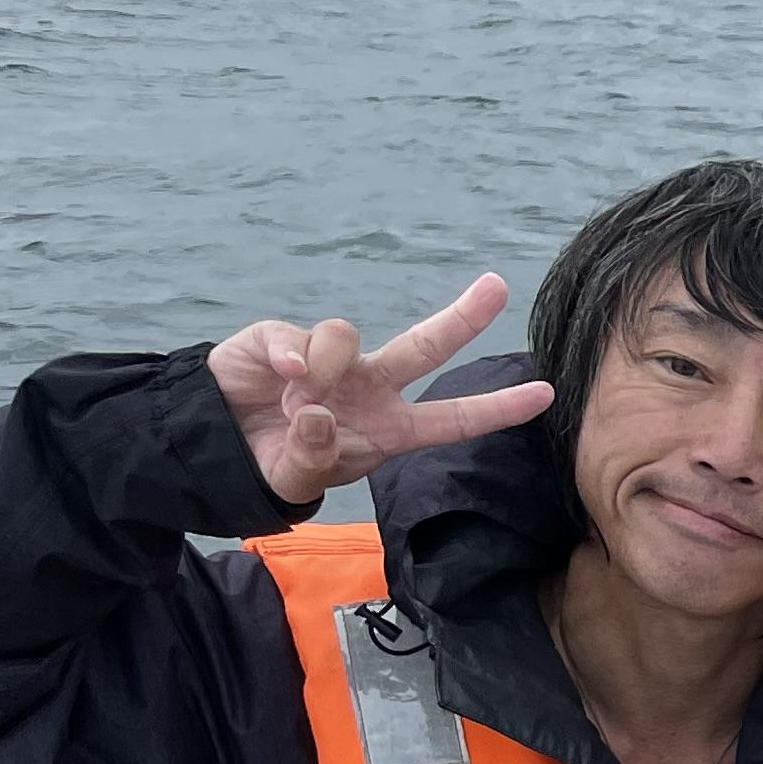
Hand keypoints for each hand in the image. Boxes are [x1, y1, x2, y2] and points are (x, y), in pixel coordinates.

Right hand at [206, 273, 553, 504]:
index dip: (497, 408)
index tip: (546, 392)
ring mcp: (329, 359)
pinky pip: (296, 335)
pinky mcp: (282, 338)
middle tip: (498, 286)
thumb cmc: (275, 462)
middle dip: (463, 316)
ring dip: (324, 367)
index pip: (453, 418)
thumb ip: (313, 456)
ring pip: (346, 336)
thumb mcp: (298, 477)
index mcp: (389, 428)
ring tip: (294, 402)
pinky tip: (282, 376)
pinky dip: (289, 353)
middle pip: (425, 345)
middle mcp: (369, 386)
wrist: (217, 443)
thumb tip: (319, 413)